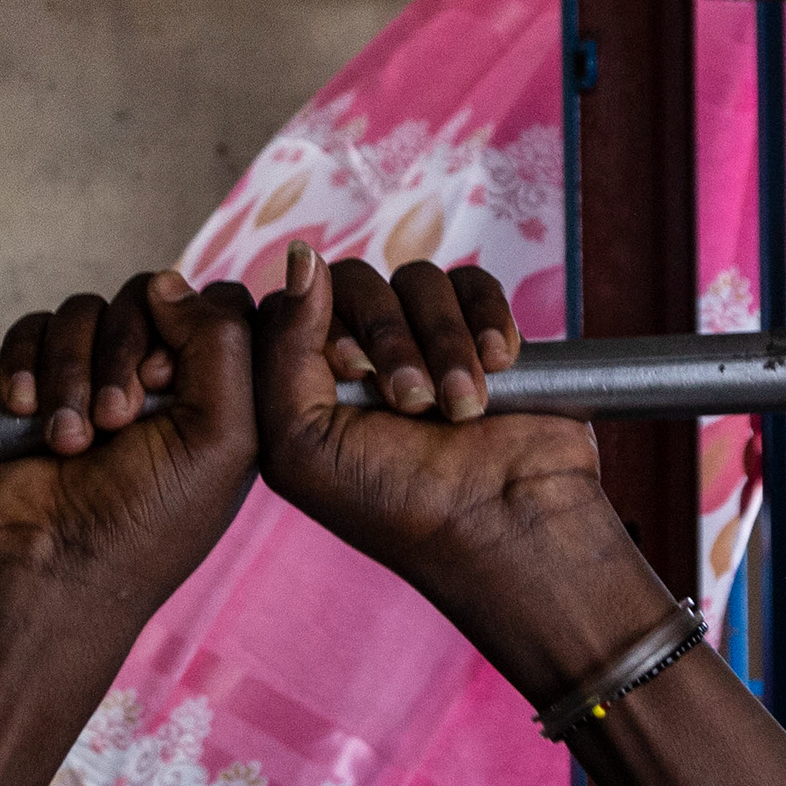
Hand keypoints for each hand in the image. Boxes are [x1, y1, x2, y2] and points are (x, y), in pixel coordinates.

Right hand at [0, 270, 258, 615]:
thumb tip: (172, 284)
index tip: (167, 383)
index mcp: (218, 393)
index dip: (190, 326)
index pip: (218, 304)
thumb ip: (223, 344)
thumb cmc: (147, 525)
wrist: (52, 573)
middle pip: (146, 296)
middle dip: (122, 354)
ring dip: (71, 373)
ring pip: (83, 311)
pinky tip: (24, 412)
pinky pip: (31, 329)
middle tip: (116, 421)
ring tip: (69, 440)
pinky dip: (26, 365)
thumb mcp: (221, 439)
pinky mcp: (36, 384)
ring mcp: (93, 378)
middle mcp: (159, 380)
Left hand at [255, 252, 673, 689]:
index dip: (321, 323)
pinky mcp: (484, 336)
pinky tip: (498, 366)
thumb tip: (301, 255)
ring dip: (443, 340)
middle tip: (412, 402)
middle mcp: (363, 358)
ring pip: (419, 280)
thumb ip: (281, 348)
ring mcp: (426, 343)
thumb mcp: (302, 442)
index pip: (294, 301)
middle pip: (357, 281)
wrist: (504, 529)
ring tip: (464, 406)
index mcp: (308, 382)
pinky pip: (475, 284)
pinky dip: (487, 318)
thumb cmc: (395, 505)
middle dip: (388, 335)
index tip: (351, 374)